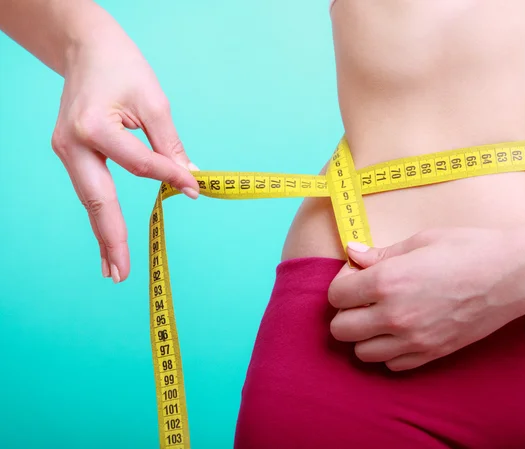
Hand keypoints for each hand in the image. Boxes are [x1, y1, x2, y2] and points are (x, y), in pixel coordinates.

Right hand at [50, 25, 198, 282]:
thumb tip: (189, 175)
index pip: (140, 165)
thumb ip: (169, 143)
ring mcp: (66, 150)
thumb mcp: (154, 101)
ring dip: (104, 235)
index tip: (196, 188)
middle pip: (97, 201)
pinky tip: (108, 238)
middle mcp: (72, 144)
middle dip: (111, 239)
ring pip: (90, 201)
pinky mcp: (70, 152)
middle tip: (121, 273)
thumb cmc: (121, 67)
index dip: (171, 178)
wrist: (85, 48)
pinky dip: (100, 215)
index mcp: (93, 127)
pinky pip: (89, 190)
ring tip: (114, 268)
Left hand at [328, 227, 524, 370]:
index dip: (342, 283)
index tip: (357, 274)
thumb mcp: (420, 240)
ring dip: (363, 334)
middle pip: (340, 329)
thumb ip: (380, 253)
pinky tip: (401, 331)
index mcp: (387, 281)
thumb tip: (352, 253)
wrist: (513, 274)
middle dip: (345, 311)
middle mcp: (394, 316)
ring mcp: (413, 340)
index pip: (336, 295)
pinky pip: (392, 365)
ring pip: (362, 352)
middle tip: (363, 296)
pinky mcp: (432, 354)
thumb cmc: (468, 248)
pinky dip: (388, 351)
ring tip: (380, 315)